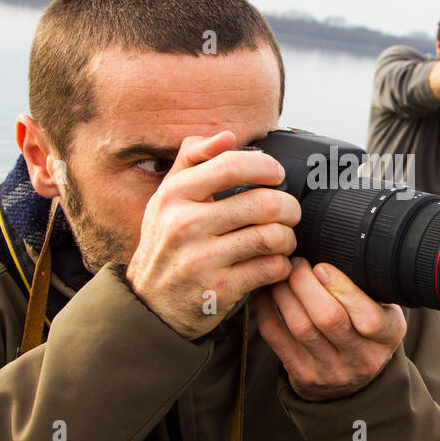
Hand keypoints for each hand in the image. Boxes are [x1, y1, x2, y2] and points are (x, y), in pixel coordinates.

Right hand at [125, 131, 300, 338]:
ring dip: (288, 238)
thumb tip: (226, 136)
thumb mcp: (166, 198)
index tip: (276, 174)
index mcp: (174, 195)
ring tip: (283, 239)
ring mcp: (202, 259)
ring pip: (272, 237)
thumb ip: (192, 160)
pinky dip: (282, 265)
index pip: (231, 166)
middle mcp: (185, 225)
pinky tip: (275, 264)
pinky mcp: (220, 289)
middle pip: (262, 204)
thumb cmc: (165, 244)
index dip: (265, 166)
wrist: (149, 304)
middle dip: (289, 207)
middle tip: (290, 213)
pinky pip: (271, 268)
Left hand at [252, 258, 406, 401]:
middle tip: (296, 263)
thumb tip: (333, 247)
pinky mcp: (303, 376)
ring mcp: (331, 371)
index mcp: (387, 337)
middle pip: (328, 319)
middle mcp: (362, 358)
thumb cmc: (366, 331)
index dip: (342, 288)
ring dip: (284, 293)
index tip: (322, 266)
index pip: (368, 317)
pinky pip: (276, 338)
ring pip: (300, 327)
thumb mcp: (383, 310)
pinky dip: (266, 309)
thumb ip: (367, 287)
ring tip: (280, 273)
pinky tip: (267, 292)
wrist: (352, 383)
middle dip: (305, 284)